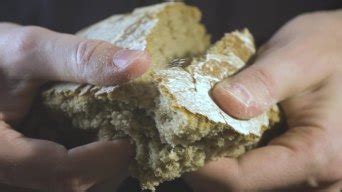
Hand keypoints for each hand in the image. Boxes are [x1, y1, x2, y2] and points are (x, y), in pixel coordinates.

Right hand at [0, 23, 149, 190]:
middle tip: (130, 135)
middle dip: (110, 167)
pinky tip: (95, 146)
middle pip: (69, 190)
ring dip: (101, 172)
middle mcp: (4, 178)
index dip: (106, 159)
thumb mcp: (30, 51)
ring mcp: (12, 181)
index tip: (131, 136)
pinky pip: (56, 186)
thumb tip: (139, 63)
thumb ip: (80, 58)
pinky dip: (86, 170)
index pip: (62, 173)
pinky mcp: (22, 176)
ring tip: (115, 139)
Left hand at [185, 11, 341, 190]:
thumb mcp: (299, 58)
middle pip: (242, 190)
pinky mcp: (301, 171)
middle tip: (181, 138)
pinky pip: (260, 177)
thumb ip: (263, 82)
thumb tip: (222, 102)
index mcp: (318, 156)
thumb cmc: (333, 51)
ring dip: (219, 165)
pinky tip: (224, 137)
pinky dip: (236, 162)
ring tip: (200, 135)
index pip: (242, 181)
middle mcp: (319, 180)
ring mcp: (311, 179)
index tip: (173, 143)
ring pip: (250, 186)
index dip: (201, 167)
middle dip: (206, 168)